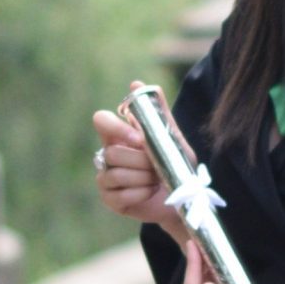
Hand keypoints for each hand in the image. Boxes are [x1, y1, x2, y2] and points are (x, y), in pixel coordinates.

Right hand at [92, 81, 189, 246]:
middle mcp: (107, 155)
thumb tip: (137, 83)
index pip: (101, 120)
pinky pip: (121, 194)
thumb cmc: (175, 166)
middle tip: (157, 167)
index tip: (139, 139)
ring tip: (157, 180)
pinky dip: (141, 193)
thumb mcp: (171, 138)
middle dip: (141, 161)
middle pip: (112, 152)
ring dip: (144, 178)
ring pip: (117, 174)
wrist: (183, 200)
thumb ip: (158, 113)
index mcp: (120, 136)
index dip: (117, 128)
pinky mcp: (110, 199)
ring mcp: (106, 178)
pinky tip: (150, 192)